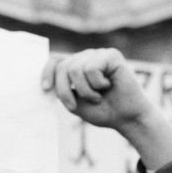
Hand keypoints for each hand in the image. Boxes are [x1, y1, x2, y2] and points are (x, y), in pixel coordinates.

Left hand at [41, 48, 171, 168]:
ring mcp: (99, 54)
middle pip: (63, 67)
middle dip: (66, 90)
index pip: (56, 61)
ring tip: (98, 96)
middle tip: (78, 104)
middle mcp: (87, 58)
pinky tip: (108, 86)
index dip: (47, 72)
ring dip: (85, 91)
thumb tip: (45, 83)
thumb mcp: (76, 104)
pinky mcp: (111, 55)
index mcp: (77, 67)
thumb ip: (62, 91)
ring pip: (76, 69)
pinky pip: (91, 68)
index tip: (45, 88)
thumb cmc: (103, 111)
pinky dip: (97, 84)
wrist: (126, 117)